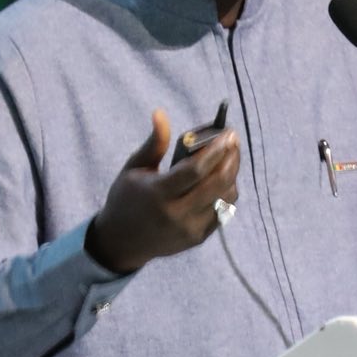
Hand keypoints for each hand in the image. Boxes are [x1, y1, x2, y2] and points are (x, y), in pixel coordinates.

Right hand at [84, 110, 241, 274]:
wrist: (122, 243)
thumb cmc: (126, 199)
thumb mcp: (133, 169)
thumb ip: (153, 144)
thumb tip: (161, 114)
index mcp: (157, 194)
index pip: (195, 170)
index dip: (215, 150)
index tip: (228, 134)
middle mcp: (176, 214)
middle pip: (217, 183)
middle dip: (231, 158)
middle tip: (234, 141)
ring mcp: (190, 229)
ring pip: (226, 197)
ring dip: (232, 174)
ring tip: (229, 157)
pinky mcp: (198, 237)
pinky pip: (224, 211)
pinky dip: (227, 192)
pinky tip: (223, 177)